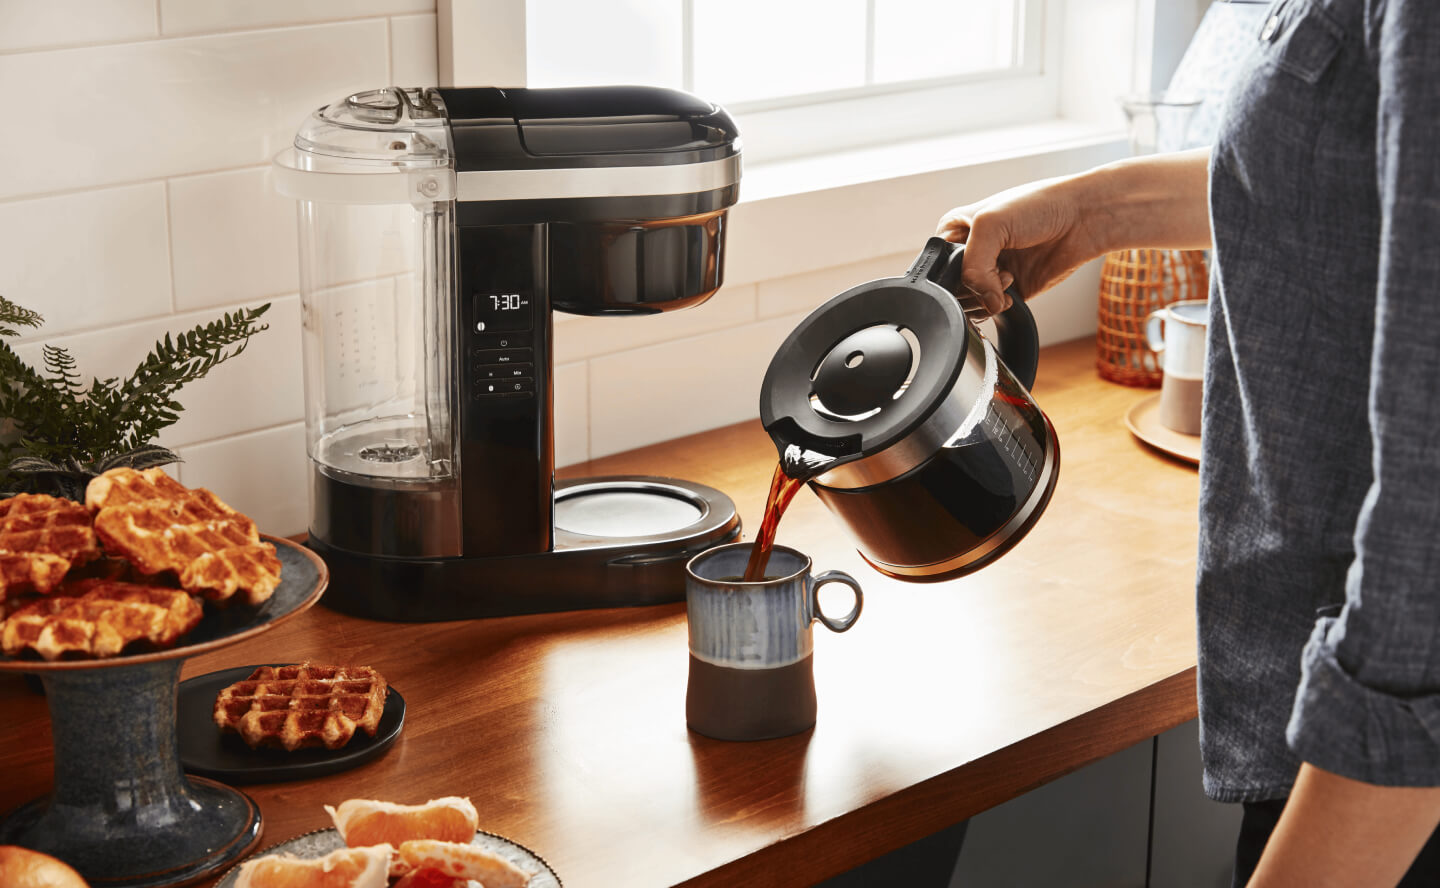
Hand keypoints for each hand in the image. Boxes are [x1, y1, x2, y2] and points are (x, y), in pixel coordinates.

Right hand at [935, 174, 1101, 314]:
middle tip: (995, 270)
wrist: (1082, 217)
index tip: (972, 265)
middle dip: (972, 286)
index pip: (938, 264)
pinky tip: (1012, 291)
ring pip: (968, 303)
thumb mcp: (990, 224)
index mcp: (956, 230)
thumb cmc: (1039, 206)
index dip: (952, 271)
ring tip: (1007, 277)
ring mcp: (990, 272)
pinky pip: (990, 310)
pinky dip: (998, 307)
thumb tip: (983, 302)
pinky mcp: (1009, 290)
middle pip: (951, 288)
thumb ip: (972, 267)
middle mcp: (971, 252)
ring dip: (986, 297)